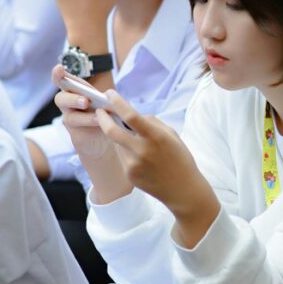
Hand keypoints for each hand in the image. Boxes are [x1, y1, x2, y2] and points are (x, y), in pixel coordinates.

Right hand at [52, 65, 112, 161]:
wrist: (109, 137)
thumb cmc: (108, 114)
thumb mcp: (109, 103)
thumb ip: (105, 98)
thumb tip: (108, 96)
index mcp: (76, 91)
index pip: (63, 81)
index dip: (58, 75)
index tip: (59, 68)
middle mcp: (69, 104)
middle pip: (61, 98)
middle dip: (72, 99)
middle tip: (86, 101)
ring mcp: (70, 120)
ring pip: (69, 117)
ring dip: (84, 117)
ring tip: (99, 118)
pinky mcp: (74, 135)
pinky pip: (77, 132)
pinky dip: (89, 127)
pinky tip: (101, 126)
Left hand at [95, 89, 216, 223]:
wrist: (183, 189)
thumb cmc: (180, 158)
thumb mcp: (171, 135)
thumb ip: (151, 122)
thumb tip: (130, 114)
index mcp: (156, 137)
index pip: (130, 116)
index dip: (117, 103)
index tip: (109, 93)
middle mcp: (142, 151)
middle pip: (112, 131)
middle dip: (102, 118)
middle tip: (99, 111)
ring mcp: (133, 164)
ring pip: (118, 144)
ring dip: (121, 138)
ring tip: (138, 144)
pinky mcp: (129, 174)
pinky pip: (123, 156)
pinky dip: (127, 152)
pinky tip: (142, 160)